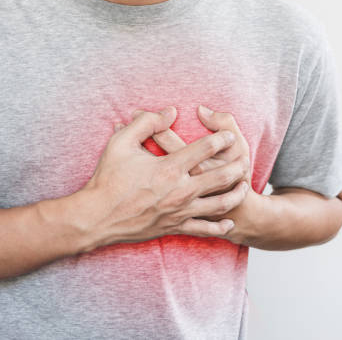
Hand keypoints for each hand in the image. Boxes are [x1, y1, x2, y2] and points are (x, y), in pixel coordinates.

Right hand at [79, 106, 249, 250]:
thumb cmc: (107, 178)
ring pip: (220, 203)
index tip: (229, 134)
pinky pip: (205, 230)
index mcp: (170, 167)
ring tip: (244, 186)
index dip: (222, 138)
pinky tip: (229, 221)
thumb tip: (169, 111)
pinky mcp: (175, 227)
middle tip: (244, 159)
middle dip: (238, 166)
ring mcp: (180, 211)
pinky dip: (220, 226)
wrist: (96, 217)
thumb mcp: (120, 142)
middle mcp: (180, 190)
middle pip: (222, 176)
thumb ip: (146, 122)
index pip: (206, 148)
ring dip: (236, 193)